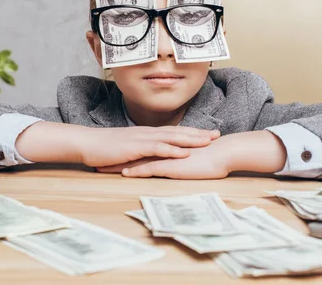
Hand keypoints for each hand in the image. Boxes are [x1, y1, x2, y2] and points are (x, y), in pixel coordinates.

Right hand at [78, 126, 219, 166]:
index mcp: (147, 133)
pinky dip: (172, 150)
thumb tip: (151, 157)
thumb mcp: (127, 149)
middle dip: (197, 133)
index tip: (208, 134)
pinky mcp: (135, 147)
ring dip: (190, 139)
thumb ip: (140, 150)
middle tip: (216, 134)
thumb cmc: (104, 147)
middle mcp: (147, 133)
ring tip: (207, 141)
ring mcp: (141, 139)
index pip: (174, 131)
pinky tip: (183, 152)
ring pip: (171, 138)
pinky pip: (157, 148)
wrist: (87, 143)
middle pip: (177, 132)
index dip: (191, 132)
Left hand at [97, 131, 286, 178]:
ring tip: (100, 167)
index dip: (124, 153)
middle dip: (114, 156)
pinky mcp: (172, 165)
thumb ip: (183, 158)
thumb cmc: (213, 156)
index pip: (141, 150)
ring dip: (118, 164)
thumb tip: (179, 162)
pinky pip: (150, 168)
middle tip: (96, 158)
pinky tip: (124, 173)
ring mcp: (166, 157)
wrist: (225, 152)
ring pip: (136, 160)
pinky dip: (136, 171)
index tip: (109, 155)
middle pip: (133, 153)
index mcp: (166, 148)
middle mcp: (163, 150)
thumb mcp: (193, 158)